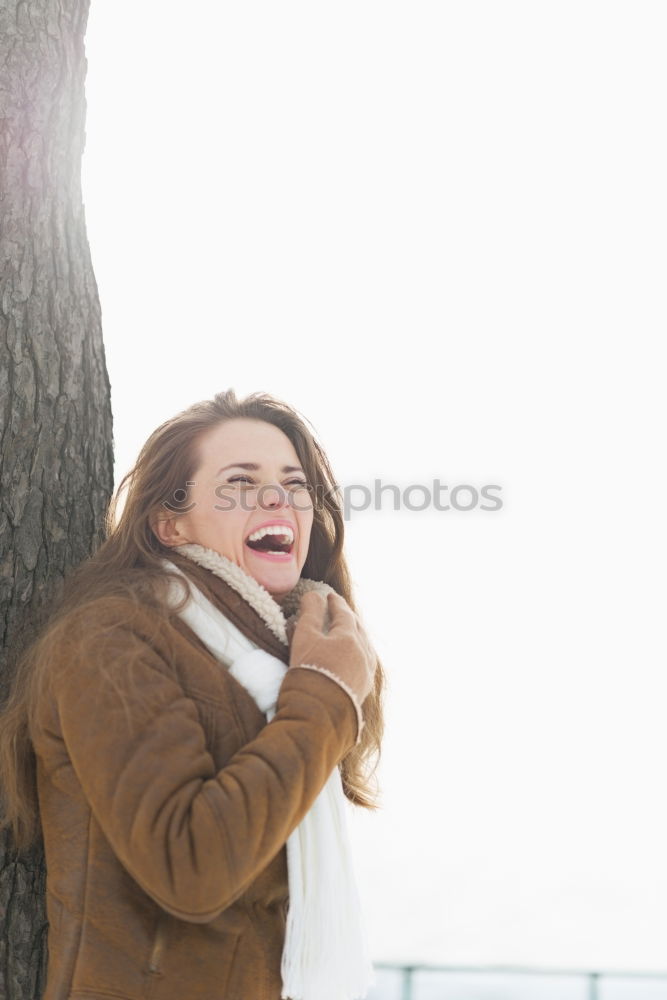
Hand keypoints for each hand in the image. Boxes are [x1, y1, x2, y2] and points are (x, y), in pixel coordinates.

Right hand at [288, 591, 376, 705]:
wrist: (317, 715)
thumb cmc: (308, 673)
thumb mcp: (304, 638)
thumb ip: (310, 614)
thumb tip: (314, 595)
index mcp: (350, 639)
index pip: (344, 614)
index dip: (335, 603)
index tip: (330, 596)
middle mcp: (363, 654)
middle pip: (358, 629)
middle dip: (348, 617)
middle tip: (340, 610)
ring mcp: (366, 673)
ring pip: (364, 647)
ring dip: (356, 635)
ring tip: (348, 631)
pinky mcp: (363, 689)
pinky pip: (365, 663)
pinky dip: (358, 653)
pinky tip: (354, 657)